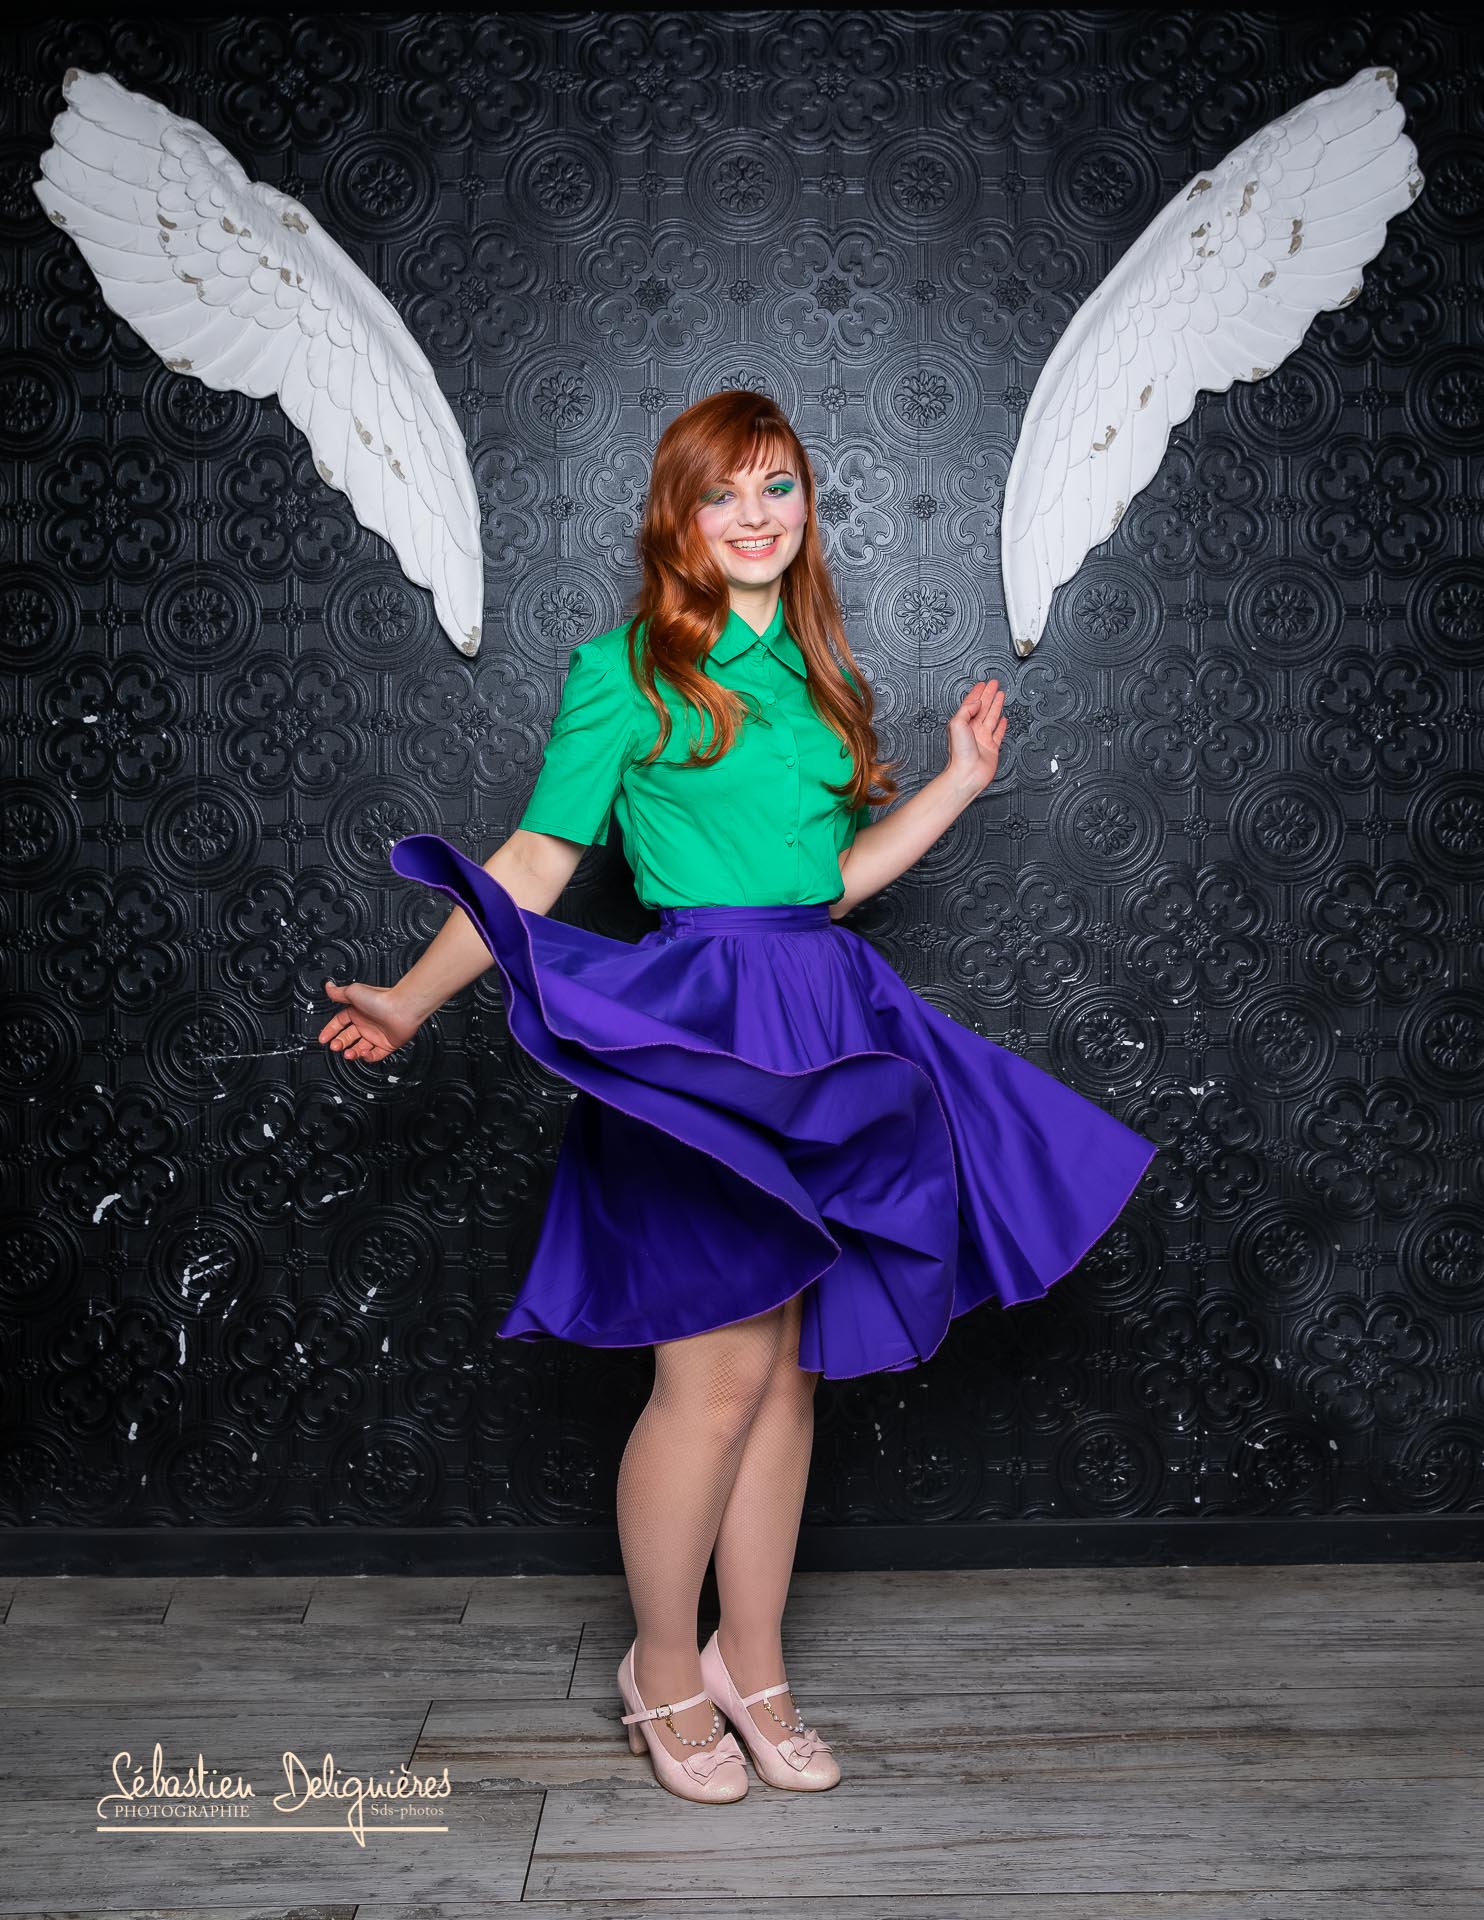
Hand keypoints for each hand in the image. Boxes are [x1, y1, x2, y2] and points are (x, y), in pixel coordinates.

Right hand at [317, 979, 423, 1064]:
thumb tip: (328, 987)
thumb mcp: (353, 992)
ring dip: (351, 1052)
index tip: (323, 1038)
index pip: (339, 1022)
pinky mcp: (387, 1044)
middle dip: (339, 1043)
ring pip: (360, 1048)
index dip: (330, 1030)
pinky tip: (363, 1054)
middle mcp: (366, 1023)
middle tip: (335, 1047)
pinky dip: (367, 1057)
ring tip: (348, 1053)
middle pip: (348, 1037)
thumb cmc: (380, 999)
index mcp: (357, 1011)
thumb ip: (338, 992)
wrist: (401, 1008)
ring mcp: (377, 1034)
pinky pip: (375, 1055)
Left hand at [946, 678, 1007, 796]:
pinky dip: (1001, 725)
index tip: (983, 683)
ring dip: (996, 705)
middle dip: (988, 694)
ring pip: (991, 716)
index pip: (971, 703)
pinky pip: (998, 733)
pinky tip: (1003, 719)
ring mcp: (983, 738)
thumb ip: (967, 710)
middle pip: (983, 707)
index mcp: (963, 723)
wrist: (967, 773)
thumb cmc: (960, 753)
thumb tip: (977, 702)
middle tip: (994, 684)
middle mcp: (973, 730)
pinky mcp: (992, 747)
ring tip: (1001, 694)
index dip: (978, 692)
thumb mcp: (957, 724)